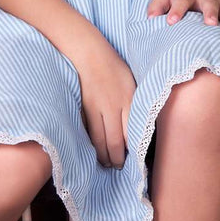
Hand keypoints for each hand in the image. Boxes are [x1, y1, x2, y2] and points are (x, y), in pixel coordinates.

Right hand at [72, 38, 136, 168]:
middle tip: (117, 166)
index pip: (132, 134)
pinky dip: (91, 143)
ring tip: (105, 163)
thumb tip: (135, 127)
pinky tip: (94, 149)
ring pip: (99, 140)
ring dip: (102, 156)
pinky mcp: (84, 108)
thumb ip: (134, 105)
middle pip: (115, 142)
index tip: (132, 159)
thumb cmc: (114, 67)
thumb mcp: (133, 84)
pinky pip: (88, 131)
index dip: (131, 151)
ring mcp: (97, 109)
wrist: (90, 53)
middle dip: (116, 159)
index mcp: (130, 101)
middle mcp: (114, 107)